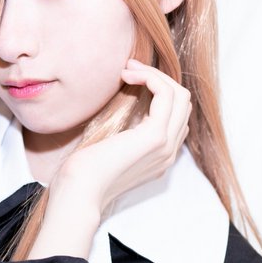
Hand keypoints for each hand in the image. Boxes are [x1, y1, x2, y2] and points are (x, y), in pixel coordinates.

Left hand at [29, 60, 190, 260]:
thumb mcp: (109, 147)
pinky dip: (150, 78)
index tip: (129, 79)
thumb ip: (124, 131)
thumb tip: (124, 101)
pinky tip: (127, 77)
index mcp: (159, 156)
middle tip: (129, 69)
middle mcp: (169, 152)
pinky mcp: (155, 137)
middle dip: (159, 78)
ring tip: (128, 70)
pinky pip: (167, 95)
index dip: (158, 92)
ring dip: (155, 75)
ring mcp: (165, 145)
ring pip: (179, 95)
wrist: (78, 192)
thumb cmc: (84, 173)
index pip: (176, 116)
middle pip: (182, 102)